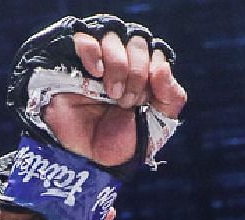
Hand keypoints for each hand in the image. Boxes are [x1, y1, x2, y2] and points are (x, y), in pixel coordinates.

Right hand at [8, 14, 187, 170]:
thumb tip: (162, 67)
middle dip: (137, 73)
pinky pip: (85, 39)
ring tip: (112, 94)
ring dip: (118, 65)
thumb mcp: (157, 124)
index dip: (155, 72)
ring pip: (114, 37)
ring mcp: (97, 60)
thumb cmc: (119, 142)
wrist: (85, 158)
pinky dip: (94, 54)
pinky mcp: (72, 62)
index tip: (147, 99)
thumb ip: (172, 97)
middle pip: (138, 43)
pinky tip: (95, 74)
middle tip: (126, 101)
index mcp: (143, 74)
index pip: (157, 53)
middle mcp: (121, 62)